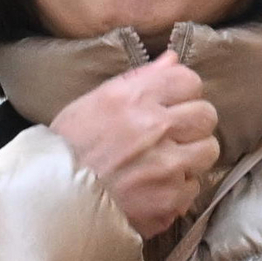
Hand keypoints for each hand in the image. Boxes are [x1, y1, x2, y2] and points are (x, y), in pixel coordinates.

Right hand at [51, 52, 219, 237]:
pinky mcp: (171, 199)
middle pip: (206, 115)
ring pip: (208, 150)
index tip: (172, 105)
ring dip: (191, 156)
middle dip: (192, 124)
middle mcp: (155, 128)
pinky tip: (155, 188)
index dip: (183, 93)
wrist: (53, 201)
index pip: (189, 81)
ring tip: (165, 163)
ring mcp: (167, 165)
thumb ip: (140, 79)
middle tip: (172, 136)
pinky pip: (194, 186)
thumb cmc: (68, 149)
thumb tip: (173, 59)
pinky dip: (178, 189)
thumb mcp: (94, 103)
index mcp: (134, 98)